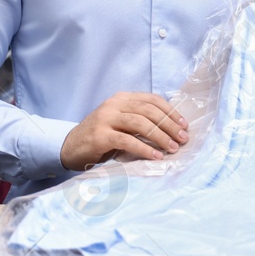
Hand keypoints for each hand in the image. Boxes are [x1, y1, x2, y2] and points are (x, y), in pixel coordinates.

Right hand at [60, 92, 188, 169]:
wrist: (70, 147)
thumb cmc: (101, 137)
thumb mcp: (120, 122)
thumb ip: (139, 120)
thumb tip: (172, 128)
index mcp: (122, 98)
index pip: (152, 99)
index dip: (170, 112)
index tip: (184, 125)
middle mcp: (114, 105)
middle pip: (148, 111)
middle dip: (169, 125)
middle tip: (183, 139)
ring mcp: (105, 119)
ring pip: (140, 124)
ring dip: (160, 137)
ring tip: (172, 148)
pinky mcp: (100, 136)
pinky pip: (127, 141)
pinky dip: (144, 149)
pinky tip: (155, 157)